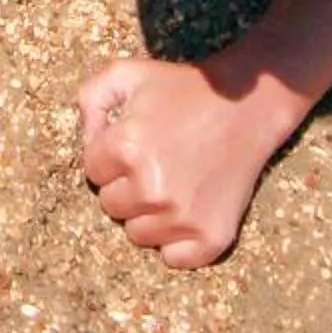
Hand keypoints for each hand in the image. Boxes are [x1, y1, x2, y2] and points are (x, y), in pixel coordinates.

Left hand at [78, 53, 282, 268]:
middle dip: (126, 185)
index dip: (111, 155)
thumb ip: (90, 99)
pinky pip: (173, 258)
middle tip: (155, 161)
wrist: (245, 106)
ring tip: (173, 181)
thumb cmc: (182, 91)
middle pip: (112, 206)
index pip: (92, 172)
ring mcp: (183, 218)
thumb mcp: (127, 74)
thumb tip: (87, 144)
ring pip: (138, 234)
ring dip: (148, 213)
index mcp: (126, 148)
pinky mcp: (210, 238)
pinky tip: (187, 210)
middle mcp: (152, 189)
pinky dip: (176, 241)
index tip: (135, 142)